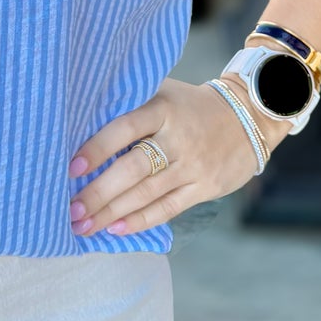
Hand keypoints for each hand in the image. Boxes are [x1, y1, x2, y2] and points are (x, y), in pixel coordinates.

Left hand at [66, 76, 289, 238]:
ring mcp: (193, 165)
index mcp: (163, 109)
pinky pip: (169, 208)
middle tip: (71, 209)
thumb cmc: (190, 105)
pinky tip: (116, 229)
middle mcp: (178, 138)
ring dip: (112, 213)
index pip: (125, 129)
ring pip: (147, 193)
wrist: (249, 115)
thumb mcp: (164, 92)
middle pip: (133, 169)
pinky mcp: (205, 187)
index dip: (98, 148)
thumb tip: (81, 122)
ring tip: (83, 225)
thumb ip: (132, 104)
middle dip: (99, 193)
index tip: (72, 168)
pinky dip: (141, 220)